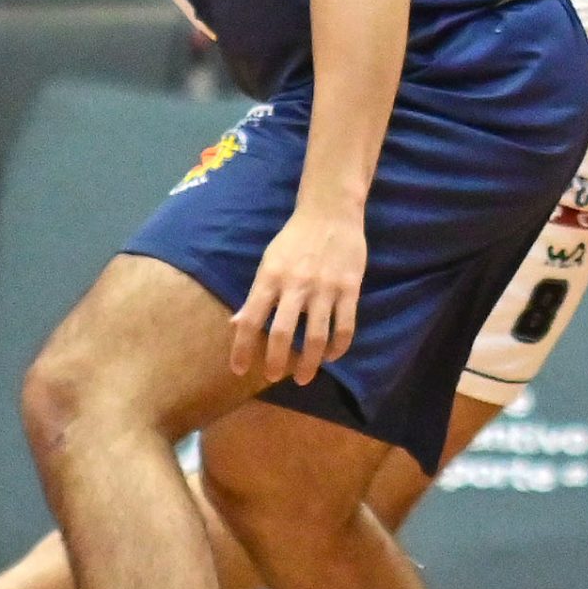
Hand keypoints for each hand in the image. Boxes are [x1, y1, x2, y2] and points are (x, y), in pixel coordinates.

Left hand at [231, 203, 367, 385]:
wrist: (330, 211)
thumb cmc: (295, 238)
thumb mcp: (269, 262)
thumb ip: (256, 295)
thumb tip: (237, 324)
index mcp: (270, 277)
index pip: (251, 319)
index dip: (243, 348)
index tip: (239, 370)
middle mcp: (296, 285)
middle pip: (284, 333)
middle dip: (277, 362)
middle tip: (274, 377)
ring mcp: (325, 288)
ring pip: (317, 336)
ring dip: (310, 362)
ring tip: (304, 377)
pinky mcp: (350, 288)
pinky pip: (345, 326)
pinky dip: (338, 347)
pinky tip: (332, 356)